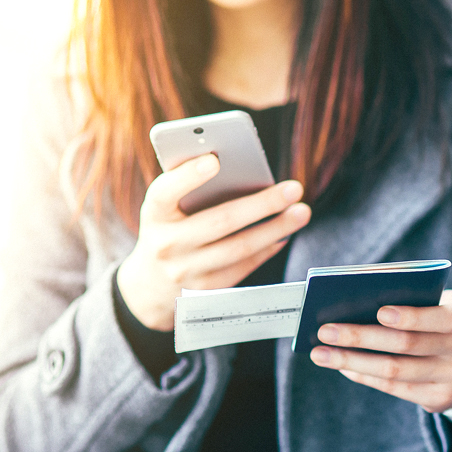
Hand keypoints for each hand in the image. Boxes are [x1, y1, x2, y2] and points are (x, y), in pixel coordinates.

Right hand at [116, 154, 310, 329]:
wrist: (150, 285)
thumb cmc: (167, 230)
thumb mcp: (165, 209)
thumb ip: (189, 189)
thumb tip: (235, 169)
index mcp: (154, 215)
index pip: (165, 193)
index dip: (188, 176)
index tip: (214, 160)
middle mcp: (167, 244)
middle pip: (220, 221)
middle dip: (262, 204)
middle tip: (294, 188)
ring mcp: (188, 271)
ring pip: (239, 248)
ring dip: (275, 229)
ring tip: (301, 212)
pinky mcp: (207, 291)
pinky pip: (244, 266)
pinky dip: (267, 248)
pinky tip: (284, 233)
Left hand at [309, 290, 451, 413]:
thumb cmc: (437, 324)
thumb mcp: (435, 305)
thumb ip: (407, 298)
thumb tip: (355, 298)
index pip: (440, 317)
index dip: (411, 316)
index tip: (379, 312)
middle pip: (407, 345)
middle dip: (361, 337)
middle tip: (325, 331)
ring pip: (395, 370)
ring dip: (352, 361)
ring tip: (321, 353)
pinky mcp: (438, 398)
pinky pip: (393, 388)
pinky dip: (364, 375)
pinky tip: (342, 366)